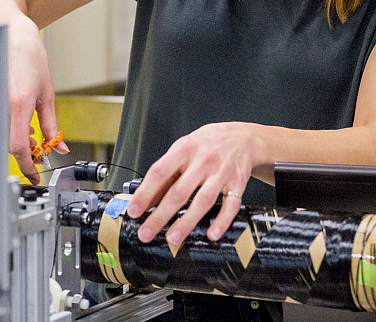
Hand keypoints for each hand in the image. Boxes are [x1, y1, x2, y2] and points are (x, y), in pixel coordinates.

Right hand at [4, 14, 68, 183]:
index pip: (18, 149)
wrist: (7, 29)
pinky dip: (6, 128)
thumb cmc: (26, 53)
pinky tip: (17, 122)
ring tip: (30, 132)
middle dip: (24, 152)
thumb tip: (59, 145)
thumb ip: (51, 123)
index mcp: (18, 103)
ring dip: (15, 140)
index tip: (35, 175)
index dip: (27, 167)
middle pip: (7, 145)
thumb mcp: (47, 91)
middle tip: (38, 148)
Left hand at [125, 122, 263, 244]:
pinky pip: (231, 205)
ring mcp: (221, 172)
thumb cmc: (207, 145)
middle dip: (160, 215)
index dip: (145, 193)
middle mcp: (203, 160)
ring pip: (203, 200)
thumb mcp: (183, 150)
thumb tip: (146, 199)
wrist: (241, 138)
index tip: (134, 211)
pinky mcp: (238, 183)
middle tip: (146, 232)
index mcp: (184, 149)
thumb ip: (166, 174)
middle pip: (179, 192)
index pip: (159, 172)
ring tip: (173, 237)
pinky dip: (221, 221)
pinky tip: (211, 234)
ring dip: (187, 222)